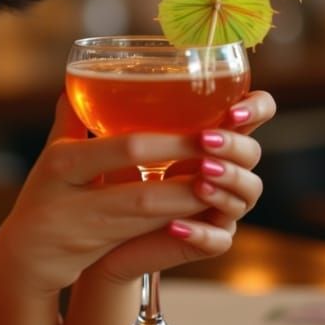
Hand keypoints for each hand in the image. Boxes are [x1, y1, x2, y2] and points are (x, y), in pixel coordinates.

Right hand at [0, 95, 213, 298]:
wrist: (25, 255)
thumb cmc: (43, 194)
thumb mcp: (52, 155)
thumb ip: (70, 120)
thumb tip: (77, 79)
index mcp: (63, 163)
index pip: (123, 149)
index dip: (167, 144)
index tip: (201, 133)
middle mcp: (75, 197)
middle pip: (143, 193)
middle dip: (187, 181)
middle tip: (221, 164)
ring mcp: (89, 228)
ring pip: (151, 219)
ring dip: (188, 204)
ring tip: (219, 187)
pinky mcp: (101, 250)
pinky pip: (147, 236)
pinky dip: (177, 222)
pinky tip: (201, 211)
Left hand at [94, 91, 271, 280]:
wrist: (97, 235)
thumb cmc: (110, 179)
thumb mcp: (107, 143)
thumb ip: (102, 115)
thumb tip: (70, 85)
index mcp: (204, 136)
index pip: (251, 113)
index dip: (255, 108)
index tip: (232, 109)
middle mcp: (220, 167)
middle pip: (252, 153)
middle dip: (235, 146)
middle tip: (205, 141)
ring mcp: (218, 205)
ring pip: (247, 193)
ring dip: (227, 184)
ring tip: (199, 180)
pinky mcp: (206, 240)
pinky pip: (219, 239)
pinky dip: (201, 232)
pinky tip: (176, 225)